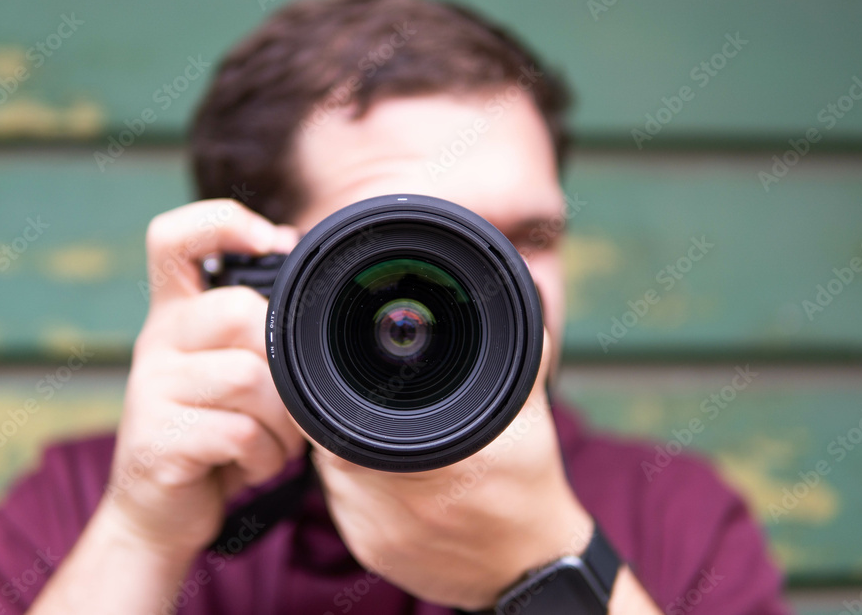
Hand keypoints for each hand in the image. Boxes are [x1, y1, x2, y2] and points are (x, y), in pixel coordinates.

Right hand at [102, 199, 305, 556]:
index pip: (174, 238)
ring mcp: (151, 389)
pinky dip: (264, 457)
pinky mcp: (156, 440)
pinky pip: (240, 433)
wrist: (161, 510)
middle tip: (284, 407)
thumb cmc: (216, 428)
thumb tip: (292, 257)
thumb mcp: (233, 367)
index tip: (272, 243)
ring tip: (269, 442)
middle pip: (239, 312)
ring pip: (247, 378)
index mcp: (177, 313)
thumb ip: (256, 323)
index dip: (221, 223)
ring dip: (280, 424)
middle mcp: (157, 340)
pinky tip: (250, 465)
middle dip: (282, 367)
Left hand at [310, 330, 593, 609]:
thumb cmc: (529, 484)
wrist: (530, 566)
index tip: (350, 373)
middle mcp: (402, 502)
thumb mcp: (529, 414)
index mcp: (440, 462)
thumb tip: (512, 296)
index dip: (342, 392)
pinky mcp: (369, 550)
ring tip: (378, 434)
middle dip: (344, 415)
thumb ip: (517, 354)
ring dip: (344, 446)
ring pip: (331, 472)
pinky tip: (384, 472)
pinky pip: (340, 503)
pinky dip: (352, 480)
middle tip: (366, 400)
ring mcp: (380, 532)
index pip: (352, 418)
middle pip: (334, 441)